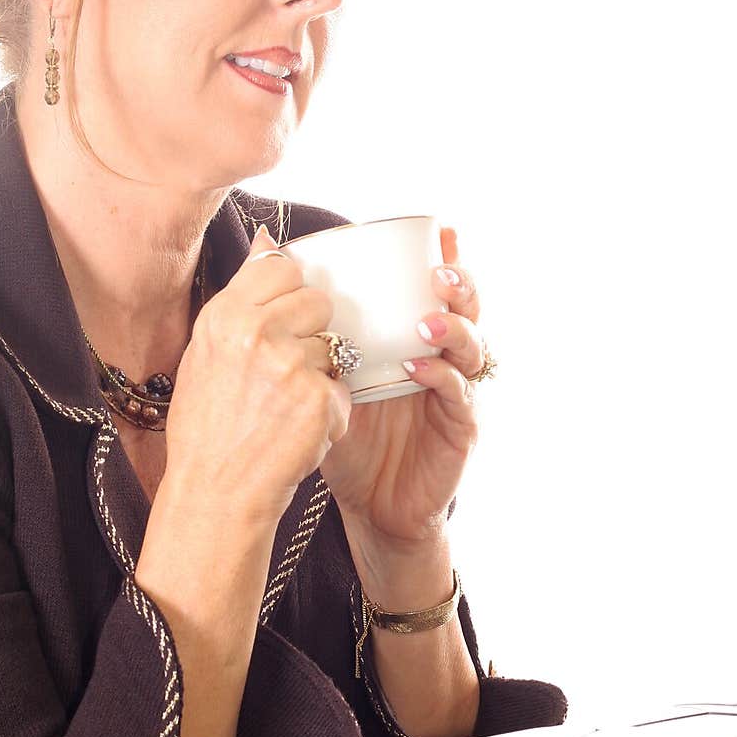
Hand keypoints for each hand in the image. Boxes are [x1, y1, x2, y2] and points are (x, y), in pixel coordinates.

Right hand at [163, 225, 351, 526]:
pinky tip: (297, 432)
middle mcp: (256, 333)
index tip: (281, 323)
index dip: (290, 295)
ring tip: (285, 409)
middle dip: (312, 333)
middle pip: (318, 301)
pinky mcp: (320, 399)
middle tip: (284, 373)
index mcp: (224, 315)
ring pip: (335, 347)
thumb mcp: (207, 352)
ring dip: (321, 376)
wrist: (215, 493)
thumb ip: (242, 296)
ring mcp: (291, 366)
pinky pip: (343, 390)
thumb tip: (269, 238)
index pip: (282, 269)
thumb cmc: (208, 426)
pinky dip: (329, 413)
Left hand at [319, 227, 484, 546]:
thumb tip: (263, 244)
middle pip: (468, 309)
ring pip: (473, 348)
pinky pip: (460, 396)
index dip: (448, 259)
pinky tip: (417, 369)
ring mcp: (456, 392)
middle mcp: (443, 357)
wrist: (368, 503)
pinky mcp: (461, 428)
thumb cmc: (348, 433)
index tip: (442, 232)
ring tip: (425, 322)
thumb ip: (298, 311)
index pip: (439, 290)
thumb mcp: (322, 370)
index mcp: (414, 338)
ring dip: (453, 329)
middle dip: (460, 285)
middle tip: (437, 272)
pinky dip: (441, 378)